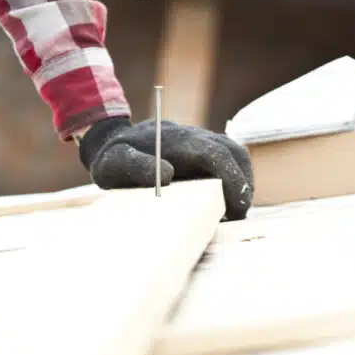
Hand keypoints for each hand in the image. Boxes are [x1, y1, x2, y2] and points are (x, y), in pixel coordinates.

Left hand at [78, 117, 253, 219]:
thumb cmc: (113, 157)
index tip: (237, 207)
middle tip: (236, 216)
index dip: (232, 178)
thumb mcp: (114, 163)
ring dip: (241, 183)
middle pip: (234, 152)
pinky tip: (222, 205)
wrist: (111, 143)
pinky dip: (233, 182)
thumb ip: (136, 166)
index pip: (215, 153)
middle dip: (243, 184)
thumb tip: (168, 174)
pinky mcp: (202, 154)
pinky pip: (227, 163)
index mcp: (176, 140)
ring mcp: (200, 143)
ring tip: (231, 213)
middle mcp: (194, 138)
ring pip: (235, 156)